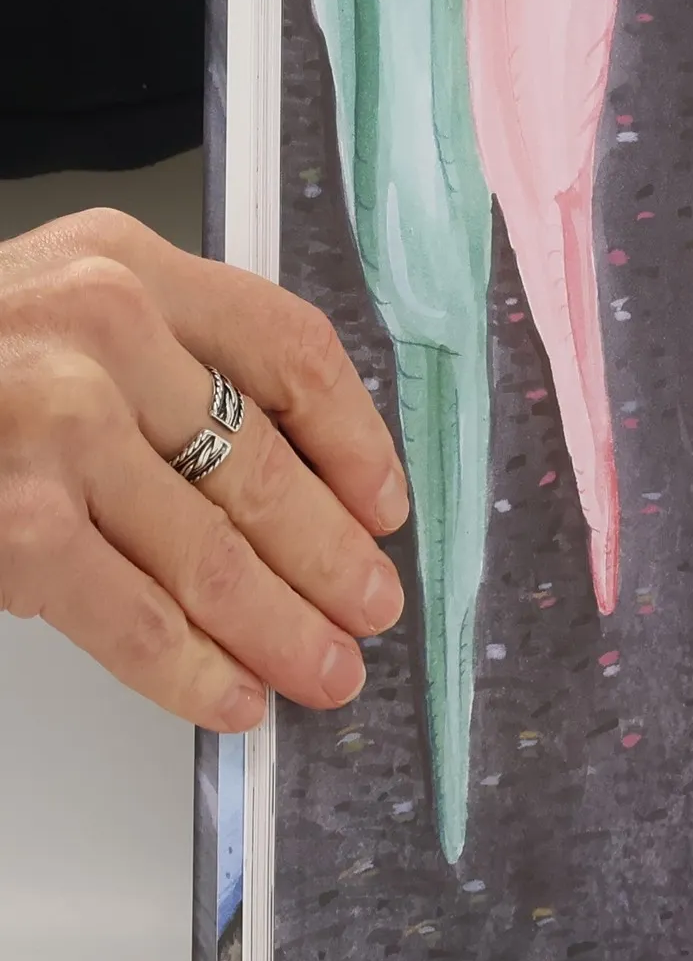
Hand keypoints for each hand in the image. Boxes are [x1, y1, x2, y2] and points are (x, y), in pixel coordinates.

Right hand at [0, 209, 408, 729]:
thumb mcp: (55, 313)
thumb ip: (163, 371)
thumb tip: (297, 494)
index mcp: (127, 263)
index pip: (291, 349)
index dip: (356, 440)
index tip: (387, 504)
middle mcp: (98, 326)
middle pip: (264, 465)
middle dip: (332, 558)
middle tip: (372, 610)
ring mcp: (50, 419)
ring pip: (214, 549)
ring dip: (286, 626)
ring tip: (328, 669)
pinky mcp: (10, 514)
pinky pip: (133, 611)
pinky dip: (192, 667)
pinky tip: (231, 697)